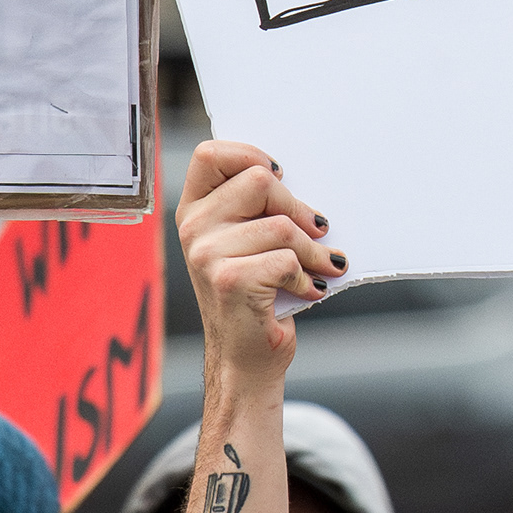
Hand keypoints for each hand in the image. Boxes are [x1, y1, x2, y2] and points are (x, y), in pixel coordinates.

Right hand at [179, 139, 340, 394]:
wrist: (246, 358)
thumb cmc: (257, 292)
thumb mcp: (248, 240)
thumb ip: (257, 206)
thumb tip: (298, 175)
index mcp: (194, 210)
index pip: (210, 153)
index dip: (251, 154)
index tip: (280, 177)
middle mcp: (193, 228)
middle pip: (260, 181)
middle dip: (299, 208)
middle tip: (318, 230)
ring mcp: (206, 254)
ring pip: (283, 225)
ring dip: (313, 251)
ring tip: (320, 266)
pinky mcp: (229, 281)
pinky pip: (287, 260)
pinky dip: (307, 278)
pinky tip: (305, 291)